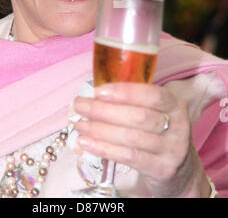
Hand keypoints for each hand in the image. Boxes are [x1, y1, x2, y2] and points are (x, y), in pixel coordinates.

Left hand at [73, 82, 209, 197]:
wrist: (182, 171)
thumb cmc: (159, 133)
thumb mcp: (155, 113)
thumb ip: (132, 101)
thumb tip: (95, 94)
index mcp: (175, 104)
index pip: (152, 94)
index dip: (124, 92)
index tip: (98, 91)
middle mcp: (178, 126)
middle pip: (138, 116)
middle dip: (104, 110)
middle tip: (81, 106)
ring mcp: (172, 149)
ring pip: (130, 137)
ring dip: (100, 130)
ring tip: (80, 124)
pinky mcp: (162, 169)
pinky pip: (129, 157)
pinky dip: (104, 148)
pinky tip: (87, 143)